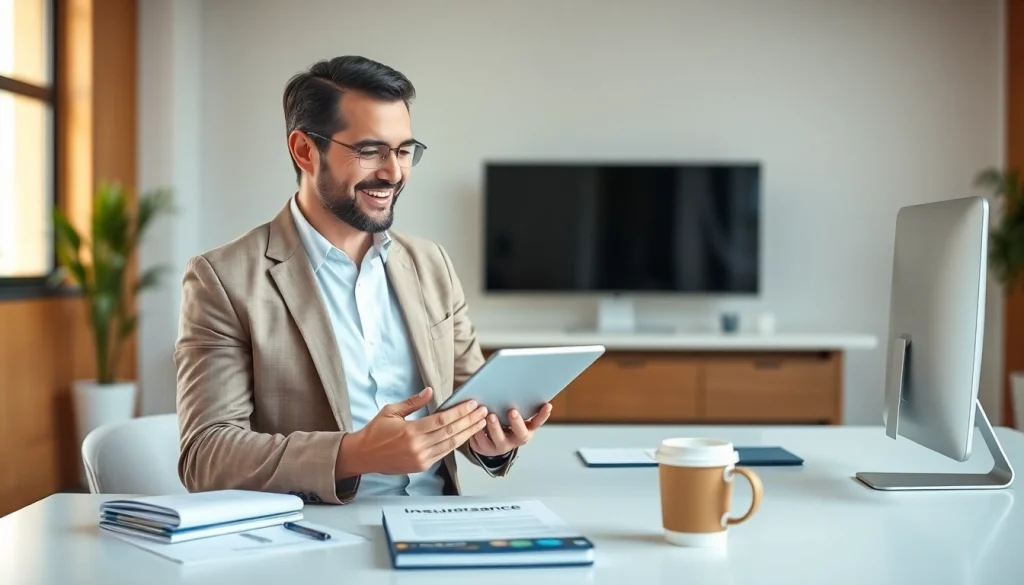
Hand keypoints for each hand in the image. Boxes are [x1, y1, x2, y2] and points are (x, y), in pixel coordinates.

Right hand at [335, 387, 488, 477]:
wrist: (363, 455)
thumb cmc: (375, 432)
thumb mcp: (391, 411)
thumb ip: (413, 402)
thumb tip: (430, 391)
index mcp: (410, 431)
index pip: (442, 420)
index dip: (460, 412)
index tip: (472, 404)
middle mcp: (417, 447)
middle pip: (450, 432)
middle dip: (469, 421)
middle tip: (483, 412)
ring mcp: (420, 459)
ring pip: (450, 445)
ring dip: (468, 433)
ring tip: (481, 423)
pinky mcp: (421, 466)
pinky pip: (443, 453)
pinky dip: (456, 444)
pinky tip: (465, 435)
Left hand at [469, 403, 551, 457]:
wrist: (489, 441)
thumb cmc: (503, 420)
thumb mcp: (512, 415)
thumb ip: (516, 403)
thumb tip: (515, 381)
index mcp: (526, 430)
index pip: (537, 422)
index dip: (543, 415)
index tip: (547, 405)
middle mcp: (515, 439)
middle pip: (520, 434)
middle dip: (516, 422)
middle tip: (512, 411)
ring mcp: (500, 446)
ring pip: (499, 439)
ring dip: (494, 427)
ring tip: (489, 415)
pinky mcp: (485, 449)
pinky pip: (481, 443)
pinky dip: (477, 432)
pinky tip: (475, 422)